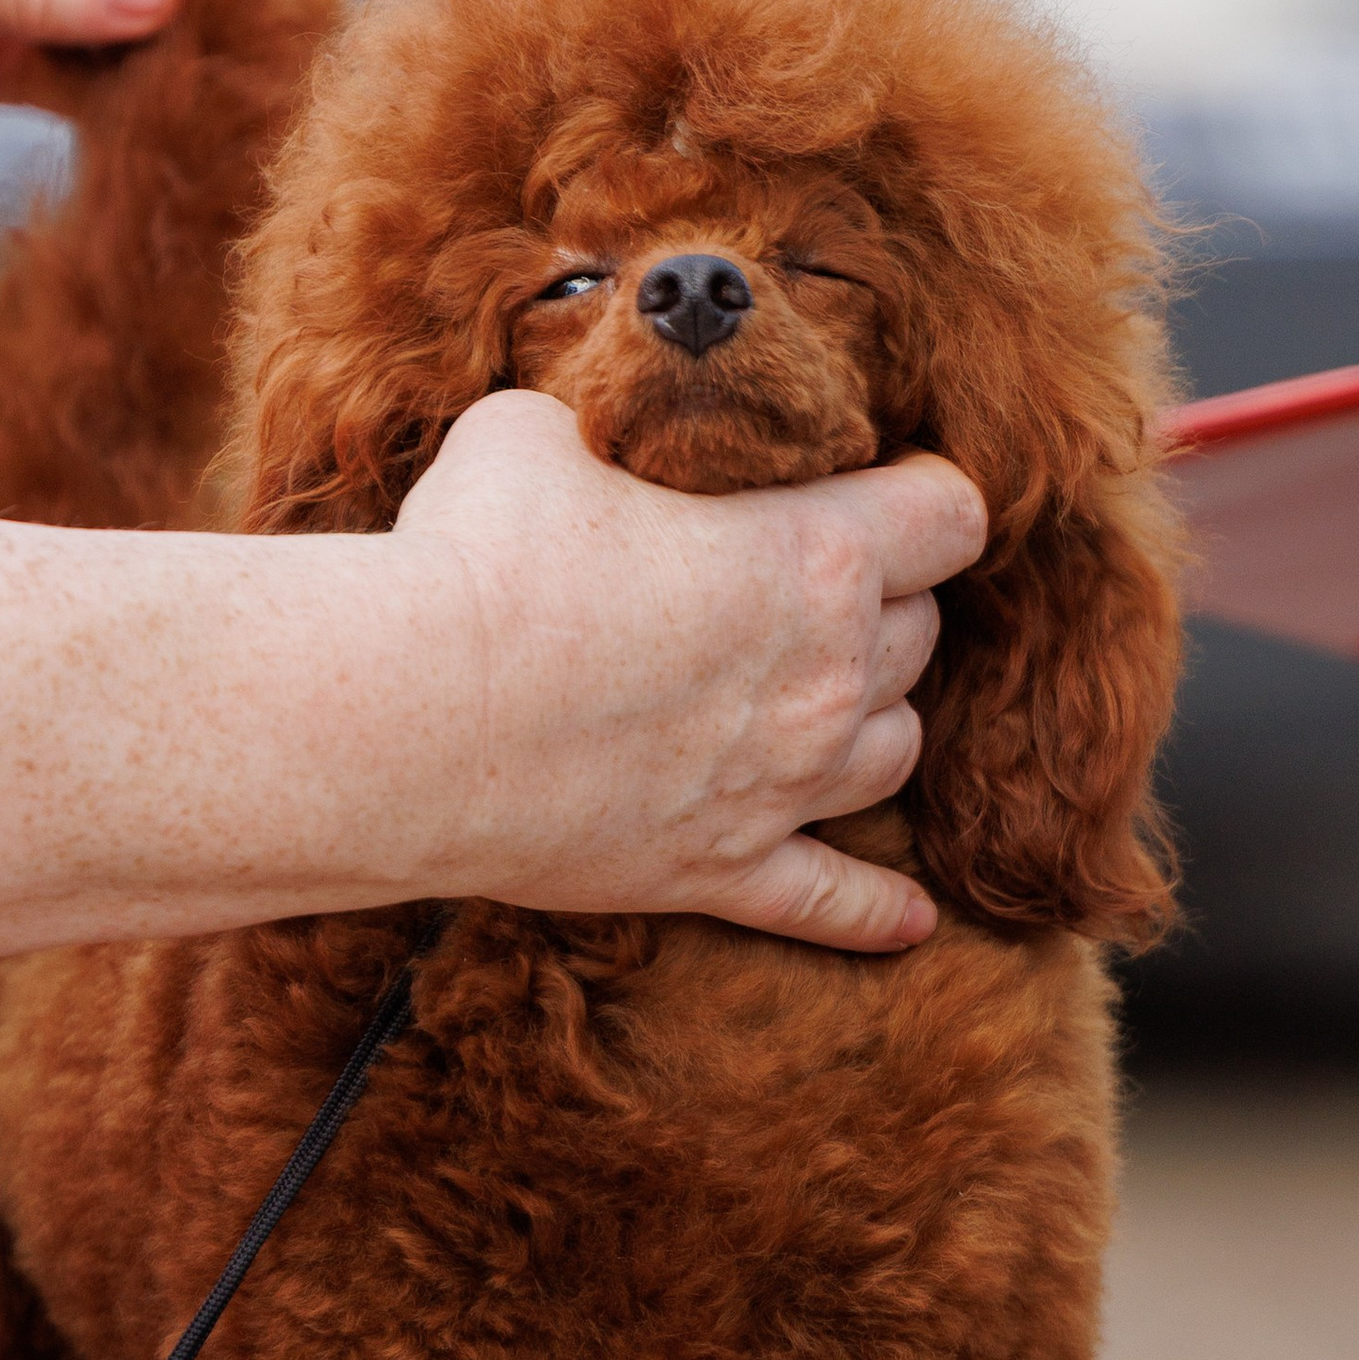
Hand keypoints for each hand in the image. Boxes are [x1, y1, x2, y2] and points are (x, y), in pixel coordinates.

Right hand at [394, 393, 986, 951]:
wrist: (408, 715)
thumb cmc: (480, 555)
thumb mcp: (542, 435)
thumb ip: (613, 435)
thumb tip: (599, 437)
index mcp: (816, 551)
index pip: (950, 512)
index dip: (919, 489)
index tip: (871, 480)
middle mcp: (828, 675)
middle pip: (920, 632)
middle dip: (878, 600)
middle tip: (800, 581)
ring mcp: (783, 785)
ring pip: (895, 751)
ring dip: (872, 717)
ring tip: (825, 698)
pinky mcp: (719, 869)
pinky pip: (829, 901)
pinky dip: (876, 911)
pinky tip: (912, 924)